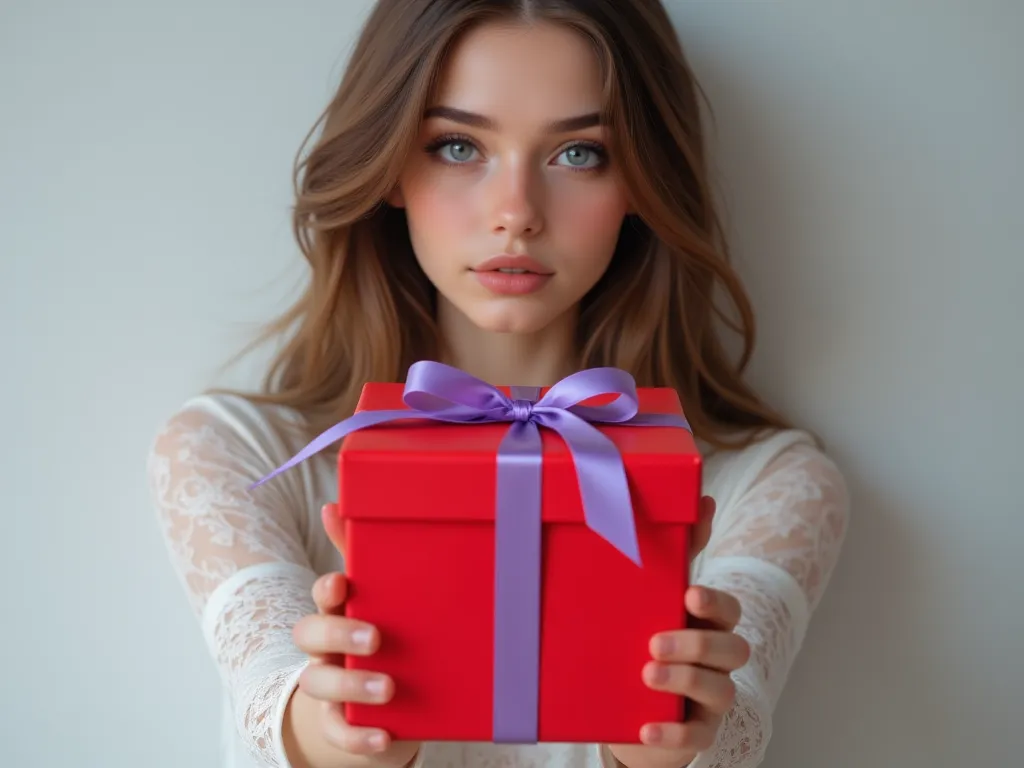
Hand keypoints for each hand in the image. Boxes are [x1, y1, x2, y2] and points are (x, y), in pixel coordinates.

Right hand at [290, 504, 419, 766]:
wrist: (393, 699)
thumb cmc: (388, 631)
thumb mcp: (383, 595)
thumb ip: (361, 552)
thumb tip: (336, 503)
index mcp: (340, 611)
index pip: (323, 595)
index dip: (327, 590)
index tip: (342, 584)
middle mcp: (327, 647)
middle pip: (309, 635)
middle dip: (337, 634)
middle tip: (375, 638)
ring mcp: (331, 685)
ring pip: (318, 683)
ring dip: (349, 685)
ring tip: (387, 687)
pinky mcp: (342, 724)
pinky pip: (339, 732)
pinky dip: (359, 737)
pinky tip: (385, 735)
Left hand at [606, 497, 749, 767]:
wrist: (623, 704)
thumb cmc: (644, 638)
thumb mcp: (651, 596)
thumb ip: (675, 552)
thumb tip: (702, 497)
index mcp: (706, 624)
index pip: (728, 610)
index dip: (715, 603)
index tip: (689, 594)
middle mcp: (716, 661)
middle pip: (732, 650)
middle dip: (697, 644)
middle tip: (654, 643)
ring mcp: (709, 699)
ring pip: (720, 691)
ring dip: (686, 681)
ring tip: (648, 674)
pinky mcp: (695, 733)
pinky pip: (696, 737)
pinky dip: (672, 734)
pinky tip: (645, 728)